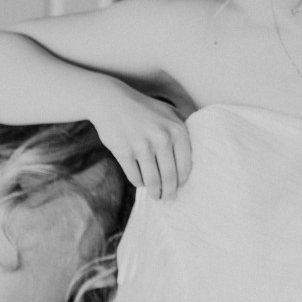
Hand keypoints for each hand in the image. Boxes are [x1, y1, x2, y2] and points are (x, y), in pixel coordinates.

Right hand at [90, 83, 191, 199]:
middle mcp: (162, 138)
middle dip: (169, 193)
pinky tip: (141, 181)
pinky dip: (139, 183)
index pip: (185, 166)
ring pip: (152, 181)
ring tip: (156, 196)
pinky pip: (135, 177)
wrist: (111, 101)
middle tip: (168, 199)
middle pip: (169, 177)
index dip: (182, 181)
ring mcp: (142, 146)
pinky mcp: (124, 152)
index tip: (179, 187)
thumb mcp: (168, 113)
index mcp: (177, 130)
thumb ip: (181, 133)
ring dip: (155, 192)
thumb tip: (190, 162)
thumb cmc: (143, 109)